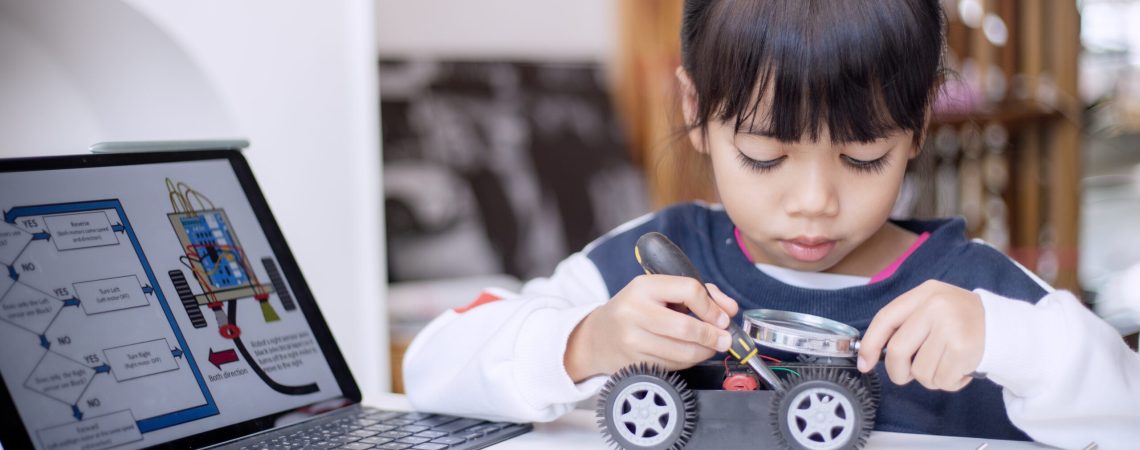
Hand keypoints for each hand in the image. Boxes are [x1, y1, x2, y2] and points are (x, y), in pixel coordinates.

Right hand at [564, 275, 738, 381]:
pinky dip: (688, 362)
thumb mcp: (659, 291)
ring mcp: (632, 341)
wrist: (598, 336)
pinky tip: (687, 354)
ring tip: (710, 347)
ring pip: (683, 353)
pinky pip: (673, 366)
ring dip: (705, 352)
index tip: (721, 317)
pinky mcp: (635, 364)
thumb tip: (729, 310)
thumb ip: (698, 294)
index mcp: (643, 287)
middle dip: (713, 336)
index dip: (711, 306)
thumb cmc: (634, 309)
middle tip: (725, 339)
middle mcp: (634, 312)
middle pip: (686, 328)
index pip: (689, 290)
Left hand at [857, 280, 984, 390]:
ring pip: (920, 371)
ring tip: (945, 365)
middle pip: (898, 350)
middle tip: (907, 375)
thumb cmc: (961, 321)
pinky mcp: (964, 348)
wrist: (1005, 326)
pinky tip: (959, 370)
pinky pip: (942, 380)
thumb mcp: (933, 308)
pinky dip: (948, 382)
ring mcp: (950, 327)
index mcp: (924, 293)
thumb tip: (870, 355)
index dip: (870, 344)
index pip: (885, 318)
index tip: (864, 363)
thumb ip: (905, 324)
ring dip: (930, 378)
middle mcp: (936, 306)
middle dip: (898, 371)